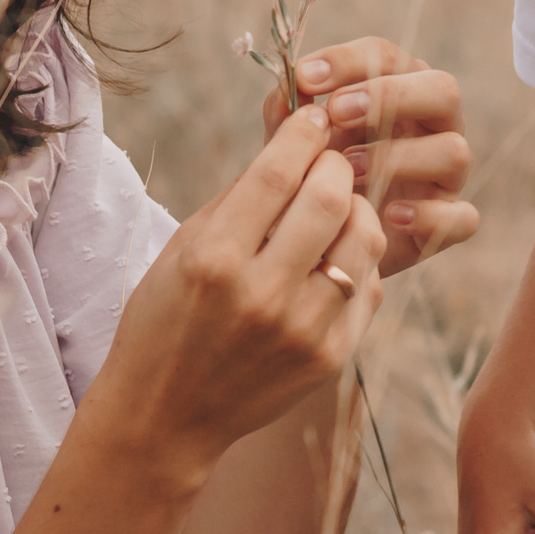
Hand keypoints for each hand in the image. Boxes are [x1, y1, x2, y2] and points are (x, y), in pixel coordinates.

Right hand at [98, 102, 387, 475]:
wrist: (164, 417)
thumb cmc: (166, 319)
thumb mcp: (185, 248)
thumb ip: (241, 195)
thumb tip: (294, 138)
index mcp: (214, 258)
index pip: (278, 171)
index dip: (304, 132)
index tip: (312, 116)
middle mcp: (261, 294)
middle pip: (331, 198)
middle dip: (334, 166)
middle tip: (326, 162)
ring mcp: (303, 330)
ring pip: (365, 239)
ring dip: (355, 211)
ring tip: (334, 211)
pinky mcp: (331, 357)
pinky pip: (370, 286)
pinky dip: (357, 262)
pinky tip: (331, 261)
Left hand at [272, 38, 480, 277]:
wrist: (324, 248)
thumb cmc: (314, 181)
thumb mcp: (295, 148)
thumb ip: (288, 119)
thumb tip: (287, 87)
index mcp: (397, 91)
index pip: (387, 57)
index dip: (348, 60)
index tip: (305, 78)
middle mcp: (433, 126)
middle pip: (443, 89)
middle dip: (389, 95)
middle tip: (337, 113)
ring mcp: (448, 174)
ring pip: (454, 150)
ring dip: (399, 156)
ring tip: (350, 171)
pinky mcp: (452, 221)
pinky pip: (464, 216)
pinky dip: (430, 215)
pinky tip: (389, 216)